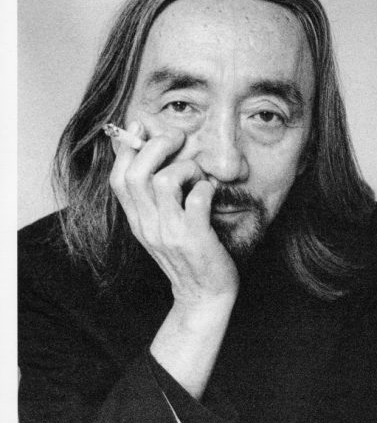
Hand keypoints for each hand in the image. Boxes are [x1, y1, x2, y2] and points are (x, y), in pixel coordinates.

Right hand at [109, 122, 238, 307]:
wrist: (204, 295)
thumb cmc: (188, 254)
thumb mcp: (161, 226)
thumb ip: (153, 198)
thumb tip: (152, 155)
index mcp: (137, 220)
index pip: (118, 178)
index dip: (127, 147)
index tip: (142, 126)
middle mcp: (148, 226)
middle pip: (136, 174)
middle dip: (156, 146)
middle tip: (178, 141)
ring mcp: (170, 233)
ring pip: (164, 181)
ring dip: (186, 168)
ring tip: (199, 175)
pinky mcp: (195, 239)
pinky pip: (197, 199)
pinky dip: (207, 187)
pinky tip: (212, 192)